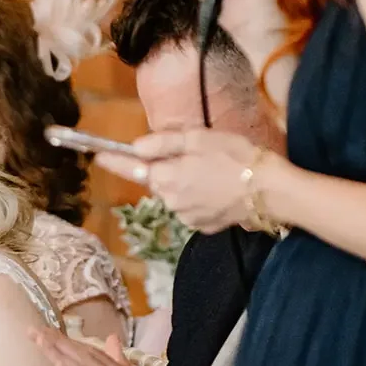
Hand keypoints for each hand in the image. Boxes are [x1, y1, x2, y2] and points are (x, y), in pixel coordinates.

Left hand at [96, 128, 267, 234]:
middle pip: (157, 180)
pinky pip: (190, 207)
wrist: (268, 190)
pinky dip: (198, 197)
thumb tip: (135, 148)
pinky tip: (218, 188)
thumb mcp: (197, 138)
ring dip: (184, 182)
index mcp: (166, 177)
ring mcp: (185, 217)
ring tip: (212, 171)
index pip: (130, 169)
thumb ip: (162, 144)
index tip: (97, 156)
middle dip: (166, 168)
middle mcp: (170, 201)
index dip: (113, 161)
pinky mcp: (202, 227)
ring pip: (175, 194)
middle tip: (193, 154)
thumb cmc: (234, 156)